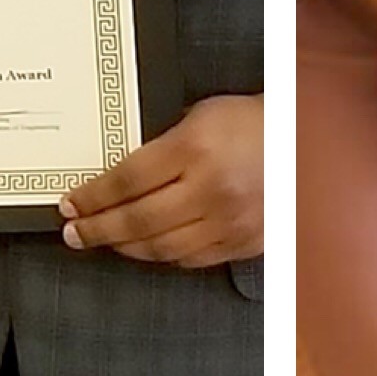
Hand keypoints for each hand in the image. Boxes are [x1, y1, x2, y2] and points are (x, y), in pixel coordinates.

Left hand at [60, 93, 261, 266]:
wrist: (306, 141)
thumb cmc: (252, 121)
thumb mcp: (201, 116)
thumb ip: (161, 146)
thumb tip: (117, 179)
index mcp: (195, 148)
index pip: (126, 181)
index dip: (92, 197)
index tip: (70, 204)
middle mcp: (211, 189)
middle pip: (136, 220)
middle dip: (97, 228)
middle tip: (74, 232)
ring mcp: (229, 222)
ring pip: (160, 248)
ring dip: (124, 247)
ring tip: (103, 241)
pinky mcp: (243, 243)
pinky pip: (191, 259)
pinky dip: (162, 255)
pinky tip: (146, 247)